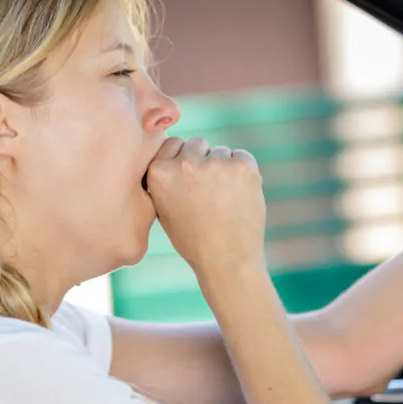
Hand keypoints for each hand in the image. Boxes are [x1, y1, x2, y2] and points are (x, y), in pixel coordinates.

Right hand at [145, 136, 266, 277]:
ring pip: (220, 151)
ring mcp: (215, 163)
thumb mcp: (164, 208)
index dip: (182, 160)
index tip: (189, 180)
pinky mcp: (242, 166)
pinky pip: (242, 156)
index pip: (172, 143)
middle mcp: (185, 163)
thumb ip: (166, 177)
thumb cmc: (194, 239)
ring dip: (224, 168)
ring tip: (223, 201)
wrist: (227, 261)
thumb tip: (175, 152)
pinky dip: (243, 172)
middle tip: (208, 193)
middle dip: (203, 160)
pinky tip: (238, 197)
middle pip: (197, 143)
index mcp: (159, 172)